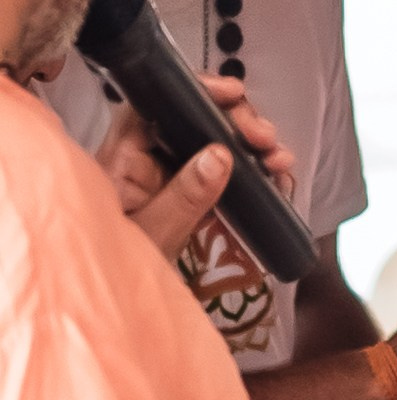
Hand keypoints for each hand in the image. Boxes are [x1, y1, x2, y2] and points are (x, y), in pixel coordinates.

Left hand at [101, 80, 296, 256]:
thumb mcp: (152, 236)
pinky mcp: (188, 197)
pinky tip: (275, 182)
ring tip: (279, 163)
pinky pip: (223, 174)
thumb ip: (183, 197)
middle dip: (237, 122)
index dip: (197, 91)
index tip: (232, 96)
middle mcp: (147, 160)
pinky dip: (252, 174)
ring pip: (214, 143)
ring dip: (252, 148)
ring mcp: (169, 178)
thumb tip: (219, 156)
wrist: (114, 308)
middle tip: (267, 141)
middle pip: (194, 118)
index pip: (157, 105)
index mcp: (124, 158)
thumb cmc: (114, 270)